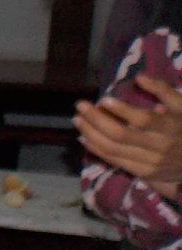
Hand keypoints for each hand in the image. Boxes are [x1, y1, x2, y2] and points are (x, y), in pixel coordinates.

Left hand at [75, 76, 181, 191]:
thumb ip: (163, 90)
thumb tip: (139, 77)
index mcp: (171, 127)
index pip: (143, 120)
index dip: (122, 110)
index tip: (104, 99)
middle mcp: (160, 147)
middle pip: (121, 135)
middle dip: (96, 120)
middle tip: (80, 105)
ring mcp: (151, 163)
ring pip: (113, 149)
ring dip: (91, 134)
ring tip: (77, 119)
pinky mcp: (143, 173)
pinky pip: (115, 161)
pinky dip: (96, 149)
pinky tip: (84, 137)